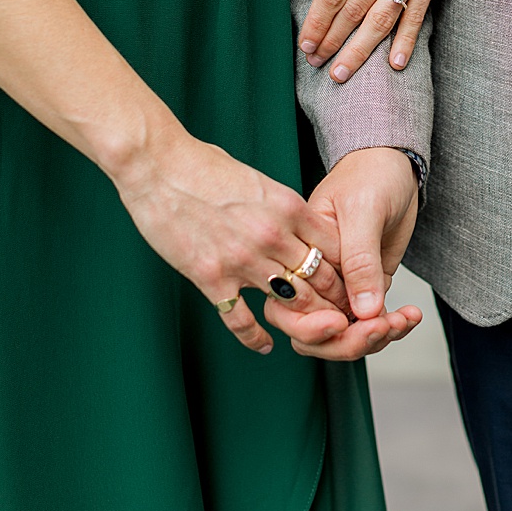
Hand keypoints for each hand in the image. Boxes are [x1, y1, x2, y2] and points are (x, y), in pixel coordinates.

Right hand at [112, 131, 354, 353]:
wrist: (158, 165)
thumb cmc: (207, 167)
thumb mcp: (262, 182)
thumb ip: (285, 209)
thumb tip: (304, 226)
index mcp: (290, 208)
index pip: (336, 248)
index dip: (349, 270)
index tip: (353, 284)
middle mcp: (273, 236)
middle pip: (321, 279)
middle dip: (336, 300)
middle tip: (345, 316)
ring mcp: (242, 260)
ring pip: (291, 302)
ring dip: (306, 320)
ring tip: (315, 332)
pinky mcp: (210, 277)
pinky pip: (240, 319)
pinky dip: (256, 337)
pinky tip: (265, 345)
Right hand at [265, 146, 421, 358]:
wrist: (394, 163)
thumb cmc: (370, 175)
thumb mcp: (363, 210)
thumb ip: (360, 259)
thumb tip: (364, 310)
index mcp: (298, 256)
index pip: (289, 309)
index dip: (313, 327)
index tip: (346, 323)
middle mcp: (314, 276)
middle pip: (311, 333)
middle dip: (346, 341)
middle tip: (382, 328)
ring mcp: (341, 284)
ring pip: (342, 334)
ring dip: (373, 338)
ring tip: (404, 321)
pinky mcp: (367, 285)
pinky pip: (370, 321)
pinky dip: (391, 326)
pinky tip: (411, 316)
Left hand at [295, 0, 460, 81]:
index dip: (317, 22)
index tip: (305, 44)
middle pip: (356, 11)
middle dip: (333, 41)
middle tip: (317, 64)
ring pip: (384, 18)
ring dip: (362, 49)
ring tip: (343, 72)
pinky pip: (417, 14)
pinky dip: (406, 41)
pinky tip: (394, 63)